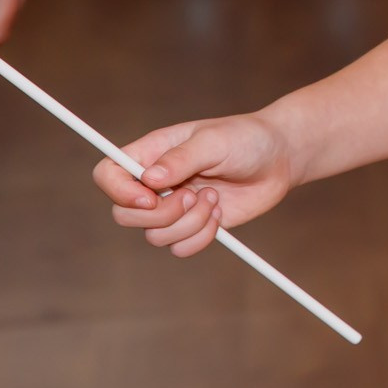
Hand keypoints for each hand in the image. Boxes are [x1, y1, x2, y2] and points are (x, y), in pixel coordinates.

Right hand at [93, 114, 296, 257]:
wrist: (279, 159)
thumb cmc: (246, 139)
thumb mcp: (214, 141)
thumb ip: (181, 159)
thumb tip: (149, 178)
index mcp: (152, 153)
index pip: (108, 174)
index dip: (118, 192)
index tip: (150, 198)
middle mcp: (156, 183)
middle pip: (124, 214)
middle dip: (160, 214)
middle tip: (192, 195)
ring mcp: (173, 207)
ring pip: (154, 236)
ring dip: (188, 222)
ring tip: (213, 197)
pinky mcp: (193, 226)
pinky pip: (180, 249)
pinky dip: (201, 236)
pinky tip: (220, 213)